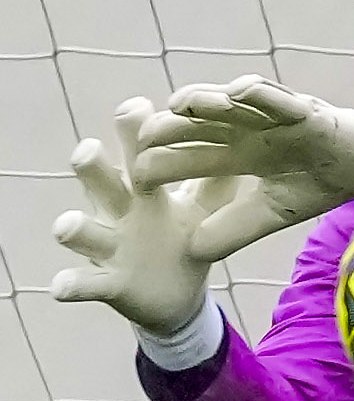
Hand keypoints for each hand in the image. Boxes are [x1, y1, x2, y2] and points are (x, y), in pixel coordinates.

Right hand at [50, 98, 233, 333]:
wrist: (175, 295)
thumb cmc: (184, 237)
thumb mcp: (205, 208)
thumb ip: (220, 177)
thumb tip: (246, 133)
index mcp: (145, 190)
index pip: (137, 153)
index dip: (134, 131)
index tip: (136, 105)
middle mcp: (119, 212)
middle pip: (102, 182)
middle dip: (92, 167)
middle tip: (87, 149)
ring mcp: (109, 247)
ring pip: (84, 231)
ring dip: (74, 227)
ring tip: (67, 226)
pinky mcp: (107, 282)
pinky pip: (83, 283)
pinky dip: (71, 285)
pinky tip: (60, 287)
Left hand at [131, 75, 353, 256]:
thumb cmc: (318, 185)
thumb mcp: (271, 214)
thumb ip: (234, 228)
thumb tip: (191, 251)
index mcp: (238, 153)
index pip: (193, 154)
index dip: (167, 161)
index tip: (139, 175)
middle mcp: (248, 129)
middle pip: (202, 124)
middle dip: (173, 126)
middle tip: (144, 134)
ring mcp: (272, 116)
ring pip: (231, 104)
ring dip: (206, 100)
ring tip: (181, 103)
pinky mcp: (304, 109)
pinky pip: (278, 97)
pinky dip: (260, 92)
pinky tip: (239, 91)